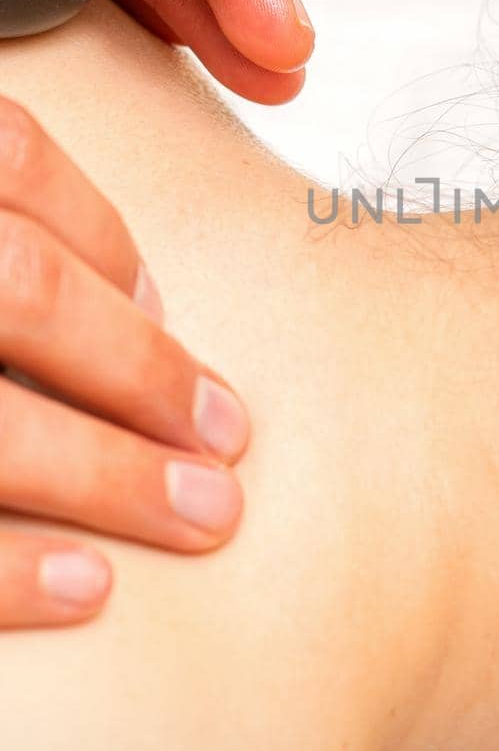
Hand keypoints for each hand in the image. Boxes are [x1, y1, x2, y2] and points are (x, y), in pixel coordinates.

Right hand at [0, 98, 247, 626]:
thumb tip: (126, 295)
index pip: (8, 160)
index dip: (106, 240)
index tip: (166, 314)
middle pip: (16, 289)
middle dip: (139, 369)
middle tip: (225, 439)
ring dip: (105, 476)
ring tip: (198, 516)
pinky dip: (6, 572)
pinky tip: (86, 590)